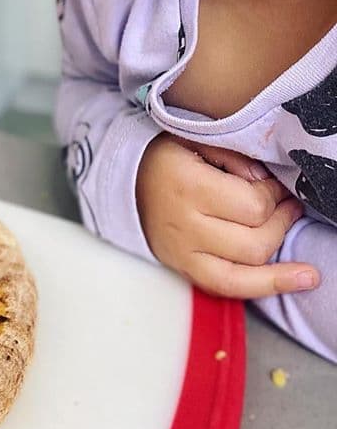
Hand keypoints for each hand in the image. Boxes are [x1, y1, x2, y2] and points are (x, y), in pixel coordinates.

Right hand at [137, 134, 318, 298]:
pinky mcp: (183, 268)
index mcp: (188, 186)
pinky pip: (228, 288)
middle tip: (289, 206)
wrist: (123, 181)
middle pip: (255, 242)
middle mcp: (185, 225)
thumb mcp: (195, 139)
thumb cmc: (163, 157)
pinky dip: (264, 287)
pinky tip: (295, 281)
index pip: (252, 206)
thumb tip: (266, 182)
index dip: (274, 196)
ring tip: (304, 261)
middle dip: (282, 224)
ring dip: (282, 265)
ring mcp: (182, 252)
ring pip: (247, 273)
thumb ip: (235, 157)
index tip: (275, 185)